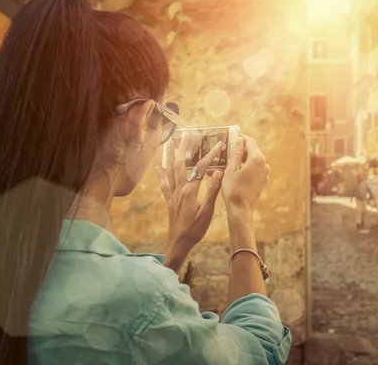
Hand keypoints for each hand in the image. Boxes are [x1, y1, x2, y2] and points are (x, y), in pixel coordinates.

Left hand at [156, 134, 224, 270]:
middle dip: (183, 148)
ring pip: (169, 170)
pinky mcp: (169, 200)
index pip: (201, 168)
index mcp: (190, 191)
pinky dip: (161, 174)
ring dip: (170, 155)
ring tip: (170, 143)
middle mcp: (179, 189)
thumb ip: (212, 190)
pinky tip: (158, 167)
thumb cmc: (195, 229)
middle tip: (186, 134)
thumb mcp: (207, 211)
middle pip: (180, 163)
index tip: (219, 144)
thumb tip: (217, 172)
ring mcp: (172, 194)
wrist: (178, 243)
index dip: (210, 155)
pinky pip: (164, 184)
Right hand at [221, 135, 269, 215]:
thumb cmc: (234, 190)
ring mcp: (264, 174)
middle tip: (226, 149)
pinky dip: (244, 168)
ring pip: (252, 161)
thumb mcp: (231, 168)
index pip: (249, 141)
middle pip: (251, 150)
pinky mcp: (262, 181)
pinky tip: (233, 171)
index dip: (239, 137)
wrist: (241, 210)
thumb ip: (235, 152)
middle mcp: (264, 165)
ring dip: (240, 159)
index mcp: (257, 159)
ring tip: (226, 161)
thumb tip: (238, 139)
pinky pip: (253, 170)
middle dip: (239, 149)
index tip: (230, 136)